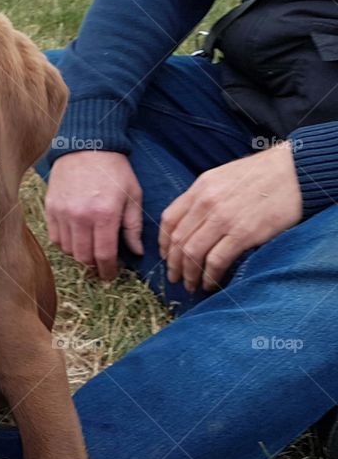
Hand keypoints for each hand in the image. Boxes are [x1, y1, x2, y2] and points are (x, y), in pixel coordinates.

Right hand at [45, 150, 143, 279]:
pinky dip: (65, 243)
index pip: (104, 255)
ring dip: (79, 255)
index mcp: (105, 214)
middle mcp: (81, 216)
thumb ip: (133, 226)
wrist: (87, 146)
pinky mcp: (50, 208)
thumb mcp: (133, 196)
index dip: (108, 270)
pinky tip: (75, 238)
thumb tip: (136, 252)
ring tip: (89, 250)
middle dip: (94, 266)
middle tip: (101, 266)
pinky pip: (55, 237)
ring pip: (68, 250)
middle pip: (83, 257)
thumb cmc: (114, 171)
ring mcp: (63, 213)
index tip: (111, 275)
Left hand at [159, 143, 301, 291]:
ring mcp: (223, 219)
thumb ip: (204, 197)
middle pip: (177, 240)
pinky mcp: (244, 233)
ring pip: (192, 253)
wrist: (294, 172)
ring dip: (189, 274)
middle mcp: (206, 203)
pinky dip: (209, 276)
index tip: (166, 256)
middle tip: (175, 277)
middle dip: (173, 264)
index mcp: (199, 188)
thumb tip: (191, 222)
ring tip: (191, 285)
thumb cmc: (261, 175)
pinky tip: (210, 283)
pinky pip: (216, 260)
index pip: (169, 220)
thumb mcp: (222, 177)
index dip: (163, 243)